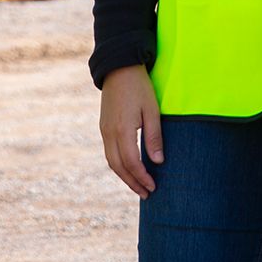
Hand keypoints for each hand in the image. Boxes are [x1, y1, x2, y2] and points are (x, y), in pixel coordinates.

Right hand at [99, 65, 162, 198]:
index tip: (153, 187)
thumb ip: (154, 136)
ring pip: (111, 161)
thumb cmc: (139, 87)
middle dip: (132, 182)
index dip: (142, 177)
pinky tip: (129, 168)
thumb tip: (158, 161)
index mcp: (122, 130)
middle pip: (118, 167)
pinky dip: (119, 165)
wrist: (119, 67)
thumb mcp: (152, 110)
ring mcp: (104, 130)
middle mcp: (109, 133)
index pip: (131, 163)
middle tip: (146, 193)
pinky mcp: (104, 126)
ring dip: (124, 176)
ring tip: (138, 185)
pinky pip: (109, 152)